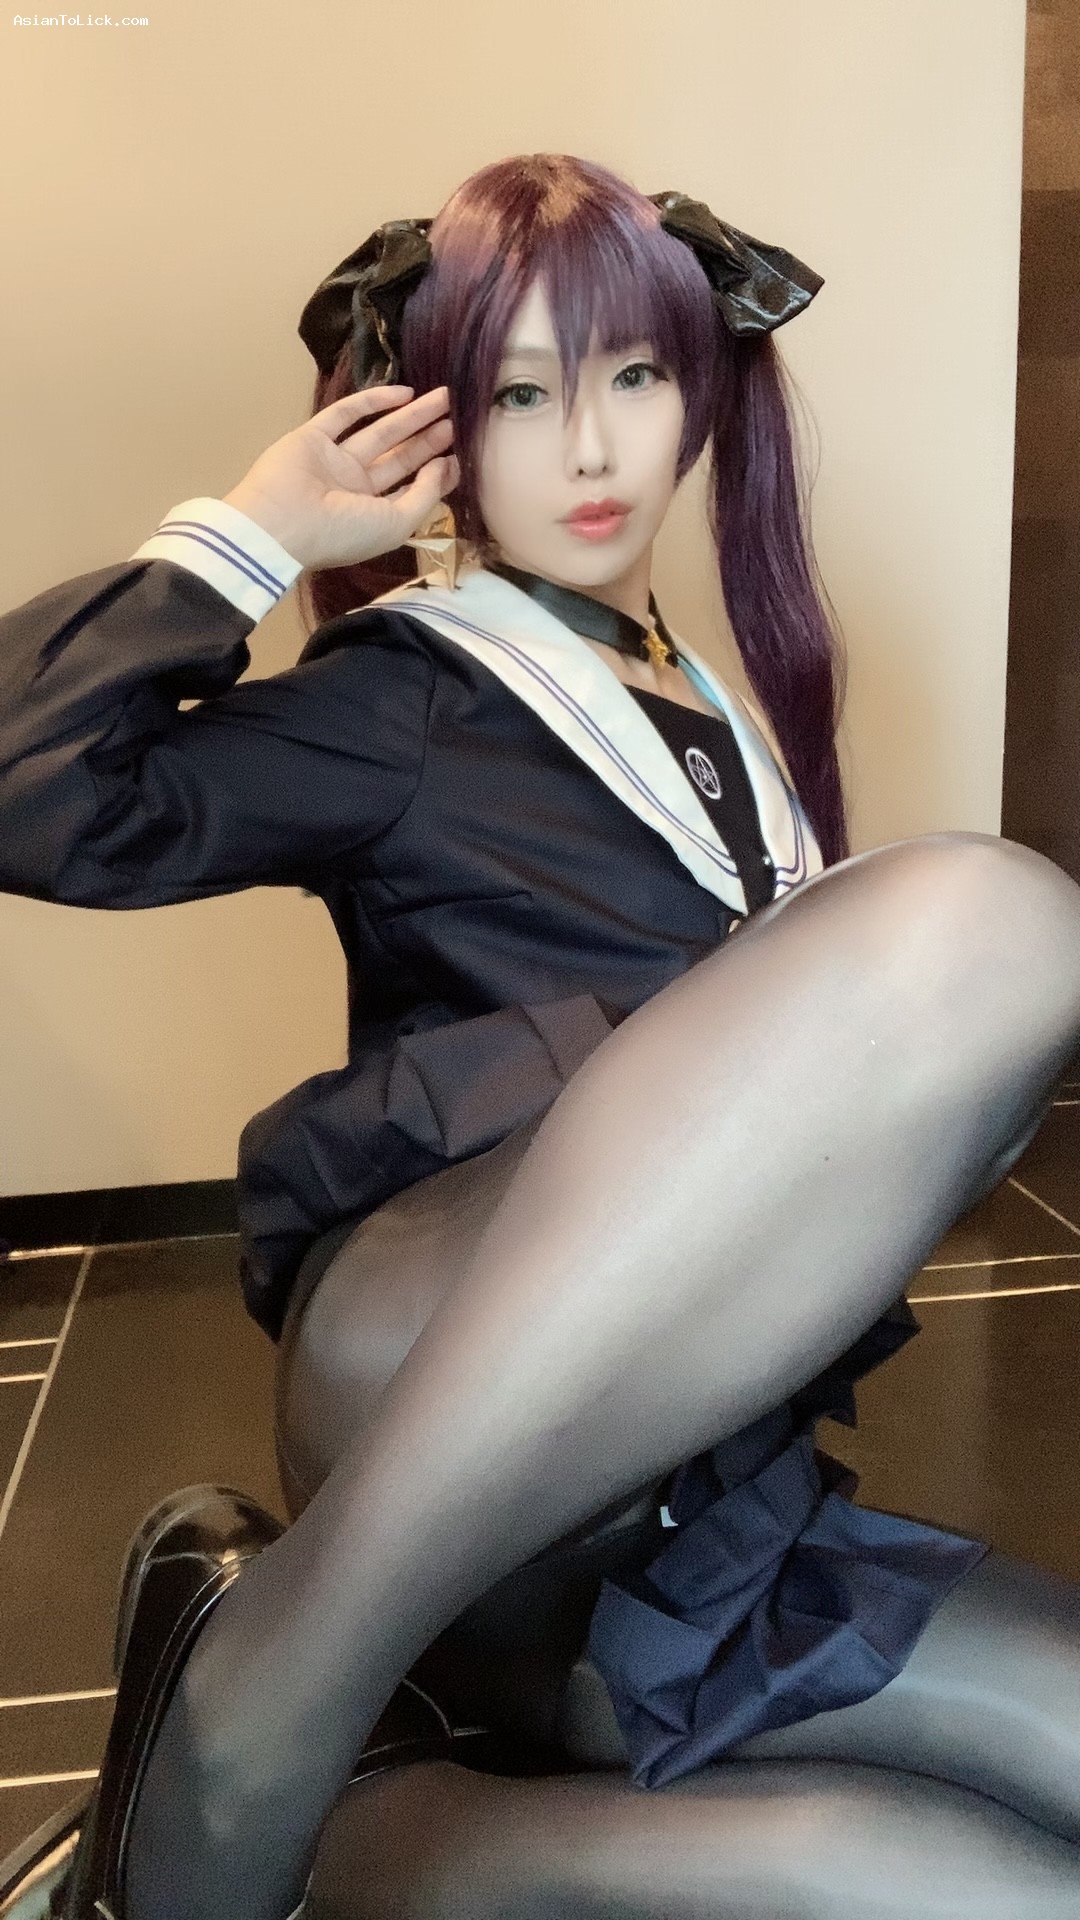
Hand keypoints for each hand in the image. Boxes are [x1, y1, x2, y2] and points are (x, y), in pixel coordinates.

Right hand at [222, 384, 460, 570]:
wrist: (281, 525)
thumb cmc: (342, 533)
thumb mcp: (396, 524)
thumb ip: (424, 494)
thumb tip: (444, 466)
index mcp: (373, 515)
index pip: (410, 488)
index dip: (435, 472)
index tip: (458, 455)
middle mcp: (354, 488)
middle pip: (399, 458)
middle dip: (428, 438)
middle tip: (456, 415)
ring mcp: (333, 461)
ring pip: (380, 432)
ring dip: (411, 416)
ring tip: (444, 398)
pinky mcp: (312, 438)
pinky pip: (345, 414)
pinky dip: (373, 401)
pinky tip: (404, 393)